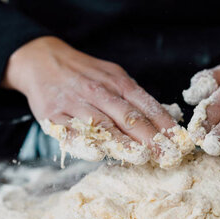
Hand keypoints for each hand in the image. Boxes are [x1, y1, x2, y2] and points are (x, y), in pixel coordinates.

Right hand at [3, 36, 177, 157]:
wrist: (41, 61)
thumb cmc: (85, 74)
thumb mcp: (113, 75)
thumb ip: (135, 97)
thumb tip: (165, 119)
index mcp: (117, 82)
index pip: (146, 105)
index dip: (163, 125)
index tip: (178, 142)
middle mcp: (98, 92)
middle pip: (128, 117)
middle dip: (150, 138)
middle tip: (166, 156)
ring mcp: (75, 103)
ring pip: (102, 125)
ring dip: (123, 143)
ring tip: (141, 157)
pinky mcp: (53, 115)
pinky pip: (70, 131)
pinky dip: (84, 143)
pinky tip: (98, 153)